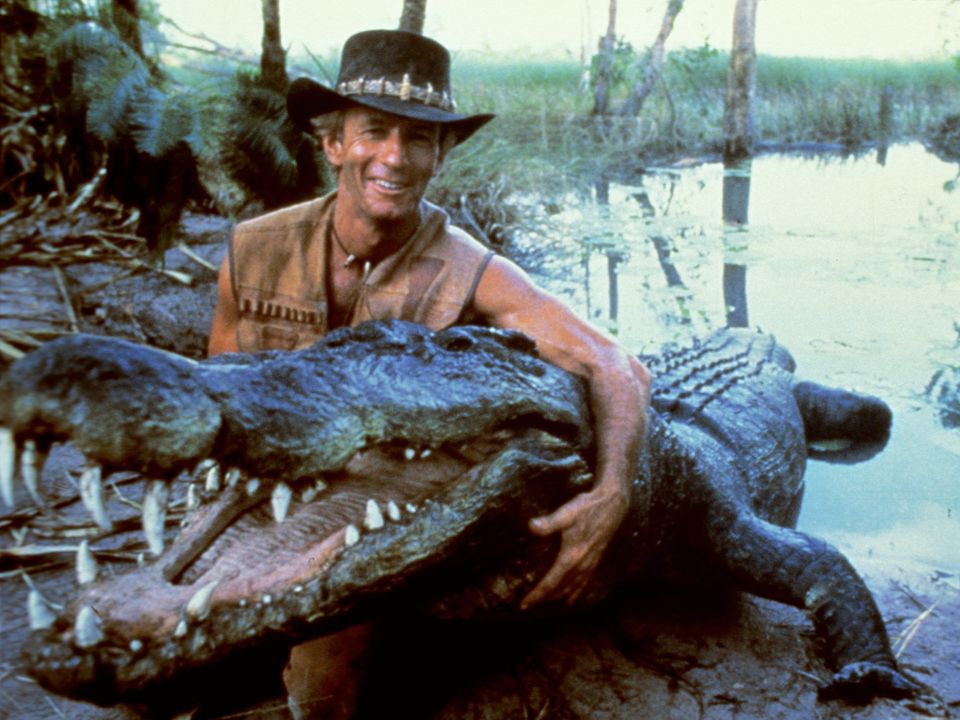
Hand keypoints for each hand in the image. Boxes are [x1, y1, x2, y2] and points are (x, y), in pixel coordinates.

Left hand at [519, 484, 627, 608]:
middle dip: (545, 599)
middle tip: (529, 605)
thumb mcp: (566, 513)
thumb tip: (530, 527)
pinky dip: (576, 592)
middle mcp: (581, 565)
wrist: (612, 504)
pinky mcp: (596, 558)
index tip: (523, 605)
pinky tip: (573, 597)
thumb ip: (548, 523)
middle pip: (561, 590)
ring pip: (573, 588)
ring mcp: (590, 563)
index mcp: (571, 557)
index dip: (536, 595)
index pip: (551, 583)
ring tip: (547, 602)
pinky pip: (585, 582)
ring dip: (560, 597)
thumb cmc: (588, 508)